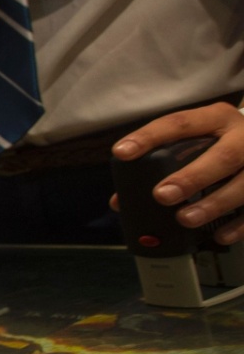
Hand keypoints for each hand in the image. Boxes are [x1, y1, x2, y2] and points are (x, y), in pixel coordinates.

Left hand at [114, 102, 243, 242]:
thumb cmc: (221, 142)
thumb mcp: (198, 138)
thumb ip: (162, 160)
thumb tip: (121, 201)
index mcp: (217, 118)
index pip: (180, 123)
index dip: (150, 137)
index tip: (122, 153)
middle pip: (224, 156)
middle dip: (192, 177)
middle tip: (162, 195)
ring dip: (214, 204)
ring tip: (185, 219)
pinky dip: (239, 225)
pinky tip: (219, 235)